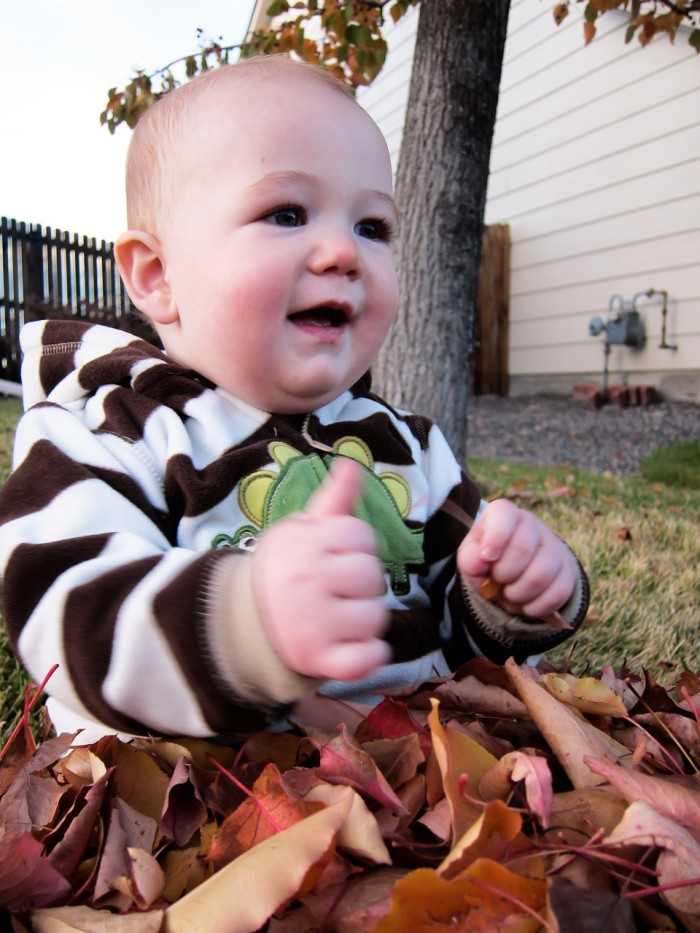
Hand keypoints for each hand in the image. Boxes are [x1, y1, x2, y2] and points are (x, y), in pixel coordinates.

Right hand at [251, 457, 389, 680]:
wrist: (243, 621)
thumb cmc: (286, 568)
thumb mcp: (301, 529)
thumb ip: (333, 500)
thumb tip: (351, 464)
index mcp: (306, 545)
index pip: (362, 536)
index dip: (356, 545)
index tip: (336, 555)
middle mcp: (308, 582)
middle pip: (372, 576)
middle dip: (363, 582)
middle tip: (338, 588)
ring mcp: (313, 623)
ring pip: (375, 617)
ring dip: (366, 619)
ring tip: (340, 616)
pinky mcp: (319, 659)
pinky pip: (366, 658)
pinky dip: (370, 655)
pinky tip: (355, 645)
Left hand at [457, 499, 576, 618]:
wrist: (514, 571)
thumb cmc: (488, 559)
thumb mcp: (471, 557)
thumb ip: (470, 558)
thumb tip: (482, 561)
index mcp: (504, 514)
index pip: (504, 515)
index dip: (495, 538)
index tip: (488, 558)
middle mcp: (532, 524)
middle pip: (522, 549)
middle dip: (503, 574)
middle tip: (497, 580)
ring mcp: (554, 547)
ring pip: (541, 575)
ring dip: (518, 594)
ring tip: (510, 594)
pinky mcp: (568, 571)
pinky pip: (557, 594)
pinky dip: (536, 607)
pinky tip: (526, 605)